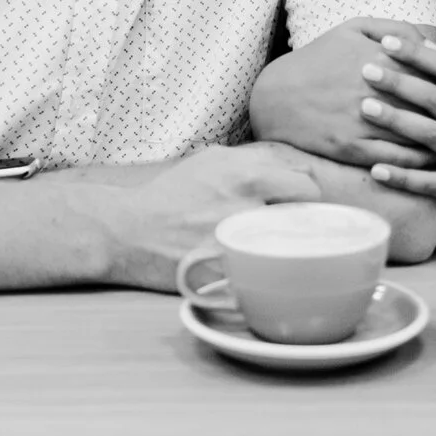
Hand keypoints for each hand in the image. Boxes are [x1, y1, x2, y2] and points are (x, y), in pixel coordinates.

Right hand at [87, 144, 322, 290]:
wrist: (129, 232)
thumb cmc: (171, 195)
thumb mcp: (211, 161)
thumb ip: (252, 163)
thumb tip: (292, 174)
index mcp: (246, 174)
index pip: (306, 186)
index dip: (307, 199)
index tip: (302, 208)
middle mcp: (246, 206)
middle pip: (303, 220)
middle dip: (302, 226)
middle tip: (294, 233)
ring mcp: (238, 242)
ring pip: (286, 247)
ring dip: (284, 249)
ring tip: (273, 251)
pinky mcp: (226, 272)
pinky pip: (262, 274)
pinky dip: (263, 274)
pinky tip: (256, 274)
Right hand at [247, 16, 435, 169]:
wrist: (276, 96)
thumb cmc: (320, 58)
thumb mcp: (353, 28)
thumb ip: (398, 27)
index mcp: (378, 56)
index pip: (431, 68)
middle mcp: (373, 89)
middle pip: (429, 103)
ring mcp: (363, 121)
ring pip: (417, 135)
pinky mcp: (352, 148)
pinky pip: (396, 159)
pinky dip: (420, 162)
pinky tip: (434, 161)